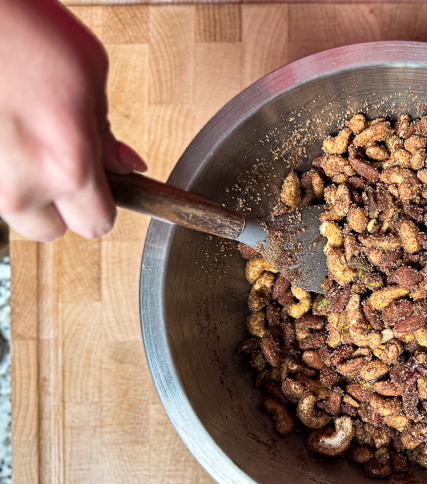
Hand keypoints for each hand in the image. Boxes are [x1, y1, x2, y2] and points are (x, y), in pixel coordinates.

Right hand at [0, 0, 146, 241]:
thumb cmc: (19, 25)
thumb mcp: (89, 71)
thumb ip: (107, 133)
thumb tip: (128, 167)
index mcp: (68, 165)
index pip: (98, 225)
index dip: (102, 207)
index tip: (102, 191)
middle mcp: (18, 185)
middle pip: (49, 230)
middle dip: (59, 204)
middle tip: (57, 162)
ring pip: (12, 210)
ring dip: (21, 186)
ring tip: (21, 135)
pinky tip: (2, 131)